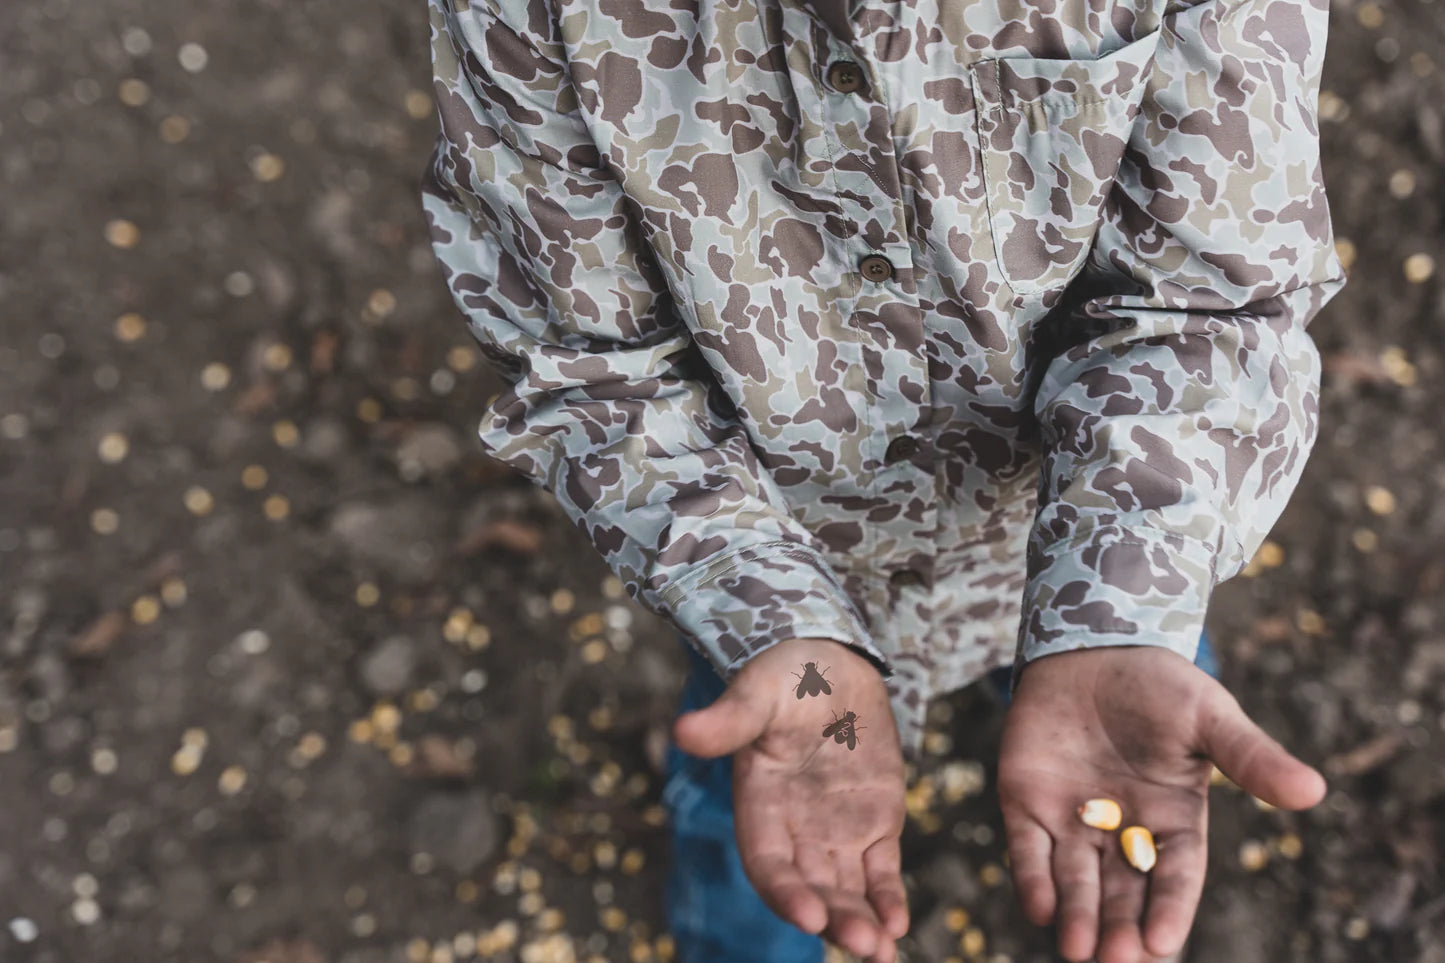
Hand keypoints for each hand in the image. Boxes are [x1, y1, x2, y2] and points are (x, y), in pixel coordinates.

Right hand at [672, 637, 909, 961]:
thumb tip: (683, 731)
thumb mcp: (757, 692)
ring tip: (882, 952)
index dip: (785, 892)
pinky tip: (898, 926)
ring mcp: (836, 834)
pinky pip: (880, 873)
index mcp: (759, 806)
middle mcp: (795, 831)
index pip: (768, 864)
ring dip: (862, 923)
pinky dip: (887, 900)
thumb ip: (729, 720)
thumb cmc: (784, 677)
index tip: (808, 915)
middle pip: (811, 889)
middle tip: (865, 945)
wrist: (831, 664)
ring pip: (846, 891)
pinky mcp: (875, 827)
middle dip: (834, 920)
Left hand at [997, 646, 1326, 962]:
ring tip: (1076, 950)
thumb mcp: (1210, 718)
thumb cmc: (1161, 685)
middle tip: (1116, 961)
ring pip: (1076, 881)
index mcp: (1174, 820)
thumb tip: (1313, 790)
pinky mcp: (1028, 804)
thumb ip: (1251, 757)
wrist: (1092, 647)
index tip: (1164, 942)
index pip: (1175, 875)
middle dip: (1120, 927)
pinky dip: (1032, 879)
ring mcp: (1073, 820)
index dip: (1170, 909)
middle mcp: (1123, 831)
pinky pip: (1029, 850)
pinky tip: (1038, 908)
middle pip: (1124, 891)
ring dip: (1077, 916)